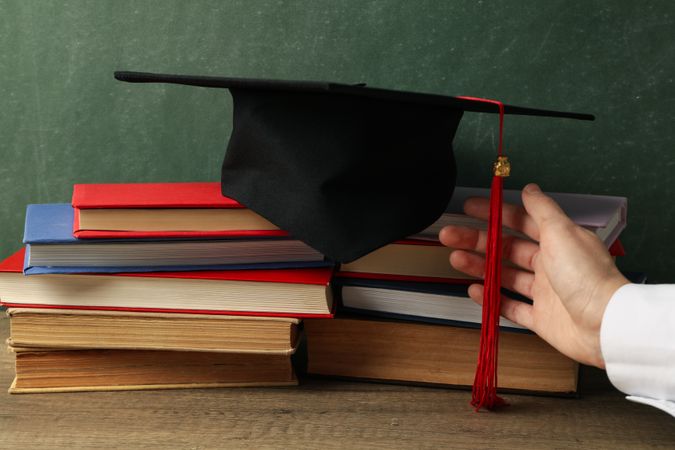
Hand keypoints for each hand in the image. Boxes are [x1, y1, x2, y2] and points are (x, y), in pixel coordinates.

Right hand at [439, 183, 628, 367]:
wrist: (604, 324)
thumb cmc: (588, 277)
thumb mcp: (561, 232)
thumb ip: (542, 209)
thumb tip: (530, 189)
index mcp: (558, 242)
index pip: (520, 222)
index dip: (494, 214)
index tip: (471, 208)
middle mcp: (551, 265)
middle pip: (506, 249)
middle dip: (477, 240)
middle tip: (452, 235)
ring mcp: (545, 293)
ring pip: (505, 275)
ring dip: (479, 266)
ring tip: (456, 260)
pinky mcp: (541, 318)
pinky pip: (510, 306)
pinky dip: (491, 299)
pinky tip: (475, 290)